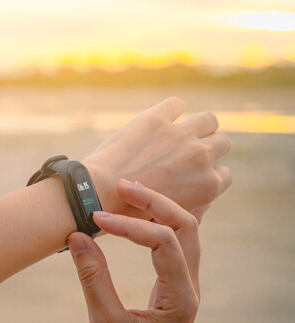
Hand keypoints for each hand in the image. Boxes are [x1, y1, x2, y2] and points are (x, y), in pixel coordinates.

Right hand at [67, 179, 209, 322]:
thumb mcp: (104, 322)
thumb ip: (92, 278)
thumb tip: (77, 236)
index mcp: (180, 297)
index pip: (163, 242)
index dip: (129, 225)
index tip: (96, 219)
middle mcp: (190, 286)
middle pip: (186, 225)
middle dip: (155, 201)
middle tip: (121, 185)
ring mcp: (187, 284)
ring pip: (186, 230)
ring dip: (159, 208)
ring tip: (127, 192)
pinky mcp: (176, 285)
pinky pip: (177, 242)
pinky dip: (159, 222)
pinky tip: (138, 212)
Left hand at [83, 97, 231, 218]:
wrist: (98, 195)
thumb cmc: (127, 214)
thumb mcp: (170, 218)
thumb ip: (192, 206)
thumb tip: (204, 198)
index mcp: (208, 186)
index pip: (224, 174)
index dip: (207, 173)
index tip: (192, 175)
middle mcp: (201, 157)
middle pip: (222, 143)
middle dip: (208, 147)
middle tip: (185, 152)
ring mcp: (181, 135)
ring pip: (208, 120)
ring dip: (197, 125)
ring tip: (176, 133)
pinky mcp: (157, 118)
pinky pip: (175, 104)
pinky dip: (170, 110)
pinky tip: (156, 121)